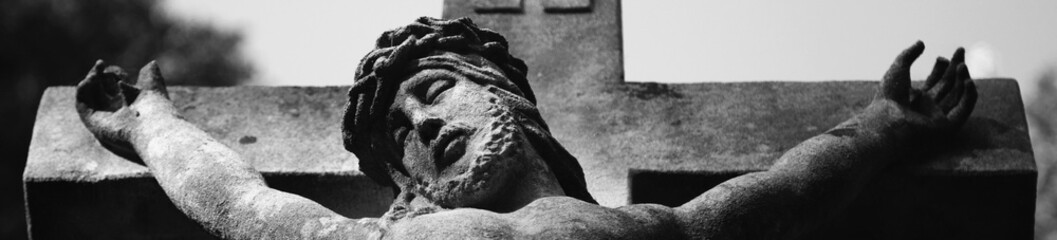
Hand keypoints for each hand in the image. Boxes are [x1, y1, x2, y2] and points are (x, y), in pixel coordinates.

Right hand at [76, 60, 172, 160]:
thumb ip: (149, 76)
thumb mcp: (152, 87)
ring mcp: (103, 118)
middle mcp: (114, 112)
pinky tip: (87, 80)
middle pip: (98, 90)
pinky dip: (82, 91)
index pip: (111, 86)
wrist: (152, 125)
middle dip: (97, 75)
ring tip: (95, 72)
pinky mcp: (93, 123)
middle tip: (100, 63)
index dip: (109, 74)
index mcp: (128, 104)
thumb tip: (152, 63)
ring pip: (88, 96)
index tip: (109, 65)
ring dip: (88, 81)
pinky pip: (82, 106)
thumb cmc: (156, 108)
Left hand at [852, 41, 976, 144]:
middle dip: (956, 69)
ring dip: (963, 79)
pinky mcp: (947, 127)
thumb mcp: (898, 70)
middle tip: (960, 51)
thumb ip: (908, 55)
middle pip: (949, 86)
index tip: (940, 57)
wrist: (887, 120)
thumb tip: (921, 42)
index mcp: (917, 98)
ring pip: (958, 96)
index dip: (941, 68)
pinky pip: (963, 111)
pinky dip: (969, 97)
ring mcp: (939, 118)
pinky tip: (969, 81)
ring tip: (962, 65)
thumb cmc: (888, 97)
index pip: (936, 81)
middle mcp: (929, 108)